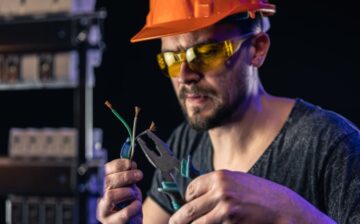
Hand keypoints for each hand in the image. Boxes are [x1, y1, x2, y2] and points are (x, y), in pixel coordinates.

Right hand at [97, 159, 142, 223]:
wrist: (131, 221)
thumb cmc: (129, 204)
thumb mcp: (129, 186)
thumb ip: (128, 176)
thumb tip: (130, 163)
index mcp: (103, 185)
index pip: (105, 171)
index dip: (118, 165)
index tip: (130, 163)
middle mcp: (100, 197)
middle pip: (107, 181)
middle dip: (126, 176)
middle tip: (139, 174)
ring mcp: (104, 211)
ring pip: (110, 195)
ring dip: (127, 191)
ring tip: (134, 194)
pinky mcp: (112, 223)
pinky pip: (123, 213)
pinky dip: (133, 207)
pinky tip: (136, 205)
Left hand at [169, 170, 333, 223]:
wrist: (283, 208)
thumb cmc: (260, 194)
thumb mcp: (237, 180)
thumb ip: (218, 185)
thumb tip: (196, 195)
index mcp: (220, 176)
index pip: (191, 189)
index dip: (188, 199)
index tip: (188, 204)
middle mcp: (220, 190)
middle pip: (189, 208)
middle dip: (179, 219)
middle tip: (173, 223)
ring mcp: (225, 208)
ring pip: (197, 223)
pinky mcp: (231, 222)